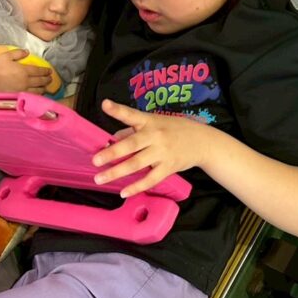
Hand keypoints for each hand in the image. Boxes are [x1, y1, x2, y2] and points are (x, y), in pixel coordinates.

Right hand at [0, 49, 51, 92]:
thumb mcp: (7, 55)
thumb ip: (18, 53)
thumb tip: (27, 52)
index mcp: (24, 70)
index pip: (38, 71)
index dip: (45, 71)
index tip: (49, 71)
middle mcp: (26, 81)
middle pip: (40, 81)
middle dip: (46, 80)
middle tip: (50, 79)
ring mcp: (22, 90)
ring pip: (37, 91)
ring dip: (43, 89)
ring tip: (45, 88)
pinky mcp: (18, 97)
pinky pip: (30, 97)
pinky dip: (36, 96)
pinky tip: (37, 96)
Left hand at [91, 99, 210, 195]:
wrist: (203, 141)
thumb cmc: (174, 129)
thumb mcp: (155, 123)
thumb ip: (132, 130)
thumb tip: (112, 139)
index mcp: (149, 121)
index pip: (131, 114)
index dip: (118, 110)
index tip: (105, 105)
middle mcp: (155, 135)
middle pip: (131, 144)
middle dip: (112, 153)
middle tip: (95, 160)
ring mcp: (162, 152)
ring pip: (137, 164)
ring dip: (117, 172)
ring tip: (100, 179)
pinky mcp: (168, 167)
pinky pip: (150, 179)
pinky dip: (136, 187)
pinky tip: (123, 192)